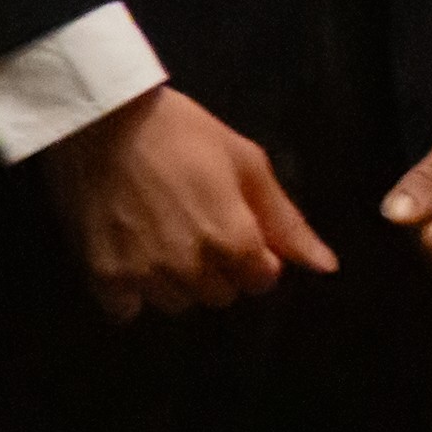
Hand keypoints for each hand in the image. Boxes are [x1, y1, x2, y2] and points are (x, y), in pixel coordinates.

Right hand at [40, 85, 337, 319]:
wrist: (104, 120)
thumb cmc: (184, 133)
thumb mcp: (247, 164)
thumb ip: (287, 222)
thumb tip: (327, 267)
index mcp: (233, 240)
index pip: (261, 281)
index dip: (256, 257)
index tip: (238, 230)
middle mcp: (191, 267)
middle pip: (220, 296)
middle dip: (219, 269)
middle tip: (198, 227)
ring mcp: (145, 275)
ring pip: (176, 304)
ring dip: (177, 282)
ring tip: (164, 238)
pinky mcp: (104, 276)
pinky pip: (126, 310)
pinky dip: (131, 293)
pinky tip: (132, 255)